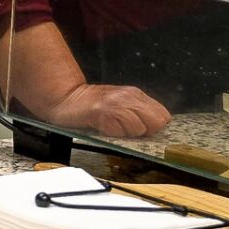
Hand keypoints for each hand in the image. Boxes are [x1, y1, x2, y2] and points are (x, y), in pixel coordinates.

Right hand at [40, 83, 170, 137]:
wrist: (65, 97)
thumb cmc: (91, 104)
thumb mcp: (120, 102)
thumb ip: (138, 111)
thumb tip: (155, 127)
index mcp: (136, 94)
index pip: (163, 116)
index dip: (153, 126)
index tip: (138, 127)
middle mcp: (129, 96)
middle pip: (157, 123)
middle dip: (144, 131)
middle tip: (125, 128)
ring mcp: (117, 103)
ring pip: (139, 129)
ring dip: (126, 133)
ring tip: (110, 126)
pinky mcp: (103, 112)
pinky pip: (120, 131)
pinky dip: (113, 133)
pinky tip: (102, 126)